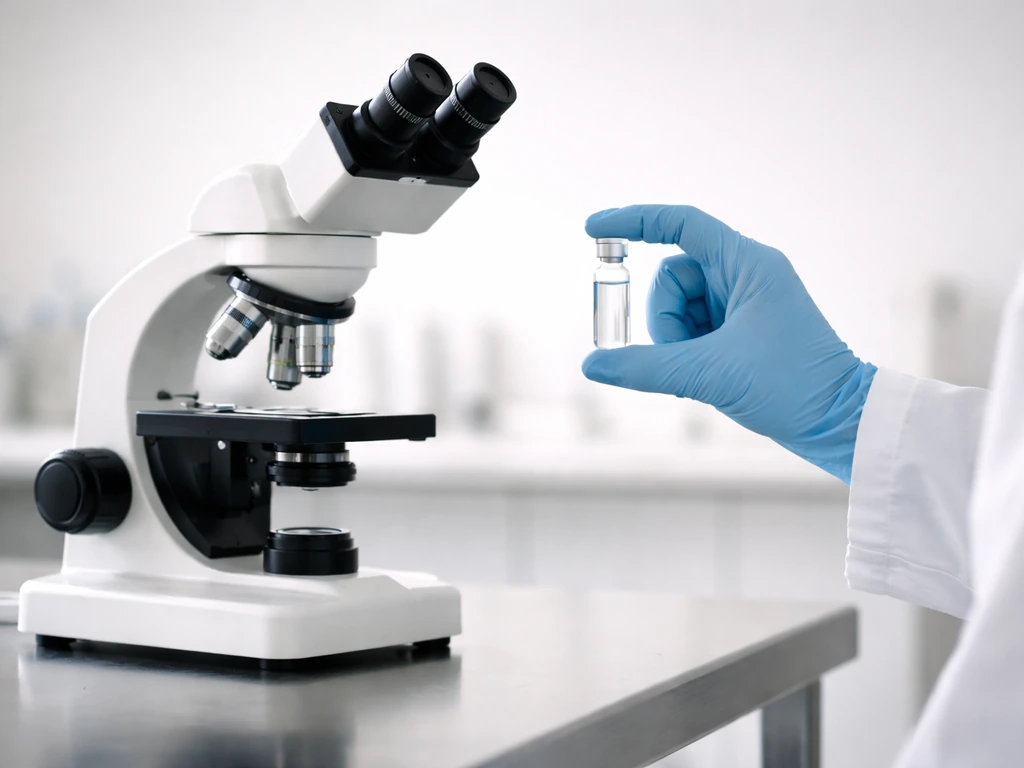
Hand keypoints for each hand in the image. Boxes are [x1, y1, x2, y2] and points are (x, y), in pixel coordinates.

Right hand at [582, 204, 875, 483]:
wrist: (840, 423)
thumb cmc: (793, 388)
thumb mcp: (710, 374)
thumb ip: (644, 367)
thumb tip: (592, 365)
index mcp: (748, 264)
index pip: (681, 224)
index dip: (633, 221)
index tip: (592, 229)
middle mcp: (746, 275)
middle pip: (672, 276)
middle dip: (664, 318)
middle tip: (682, 355)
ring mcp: (743, 303)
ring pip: (679, 306)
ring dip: (675, 339)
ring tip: (703, 371)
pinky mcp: (740, 330)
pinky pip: (692, 327)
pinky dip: (685, 351)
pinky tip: (705, 376)